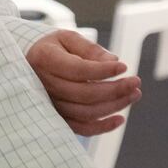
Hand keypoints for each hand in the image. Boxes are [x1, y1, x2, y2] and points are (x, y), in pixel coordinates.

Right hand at [26, 29, 141, 135]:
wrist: (30, 64)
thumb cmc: (54, 48)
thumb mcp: (67, 38)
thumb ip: (90, 48)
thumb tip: (114, 62)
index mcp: (44, 59)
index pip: (78, 69)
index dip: (104, 71)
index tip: (124, 66)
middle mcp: (43, 83)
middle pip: (84, 94)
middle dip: (115, 90)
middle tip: (136, 82)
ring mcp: (49, 103)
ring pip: (85, 112)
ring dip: (114, 106)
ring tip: (134, 95)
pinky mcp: (56, 117)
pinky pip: (80, 128)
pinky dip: (102, 127)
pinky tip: (120, 119)